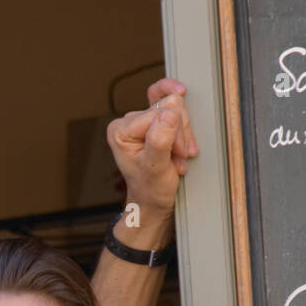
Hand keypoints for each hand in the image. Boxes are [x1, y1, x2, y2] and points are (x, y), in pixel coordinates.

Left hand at [106, 77, 199, 224]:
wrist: (153, 201)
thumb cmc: (150, 189)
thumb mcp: (156, 168)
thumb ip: (160, 140)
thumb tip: (169, 112)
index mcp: (121, 130)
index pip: (158, 113)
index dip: (174, 133)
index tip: (177, 154)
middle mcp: (128, 122)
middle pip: (168, 107)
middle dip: (180, 134)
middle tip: (177, 157)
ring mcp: (141, 120)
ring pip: (176, 109)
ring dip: (183, 136)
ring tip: (177, 157)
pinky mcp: (153, 121)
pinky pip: (171, 103)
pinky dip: (184, 126)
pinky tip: (182, 143)